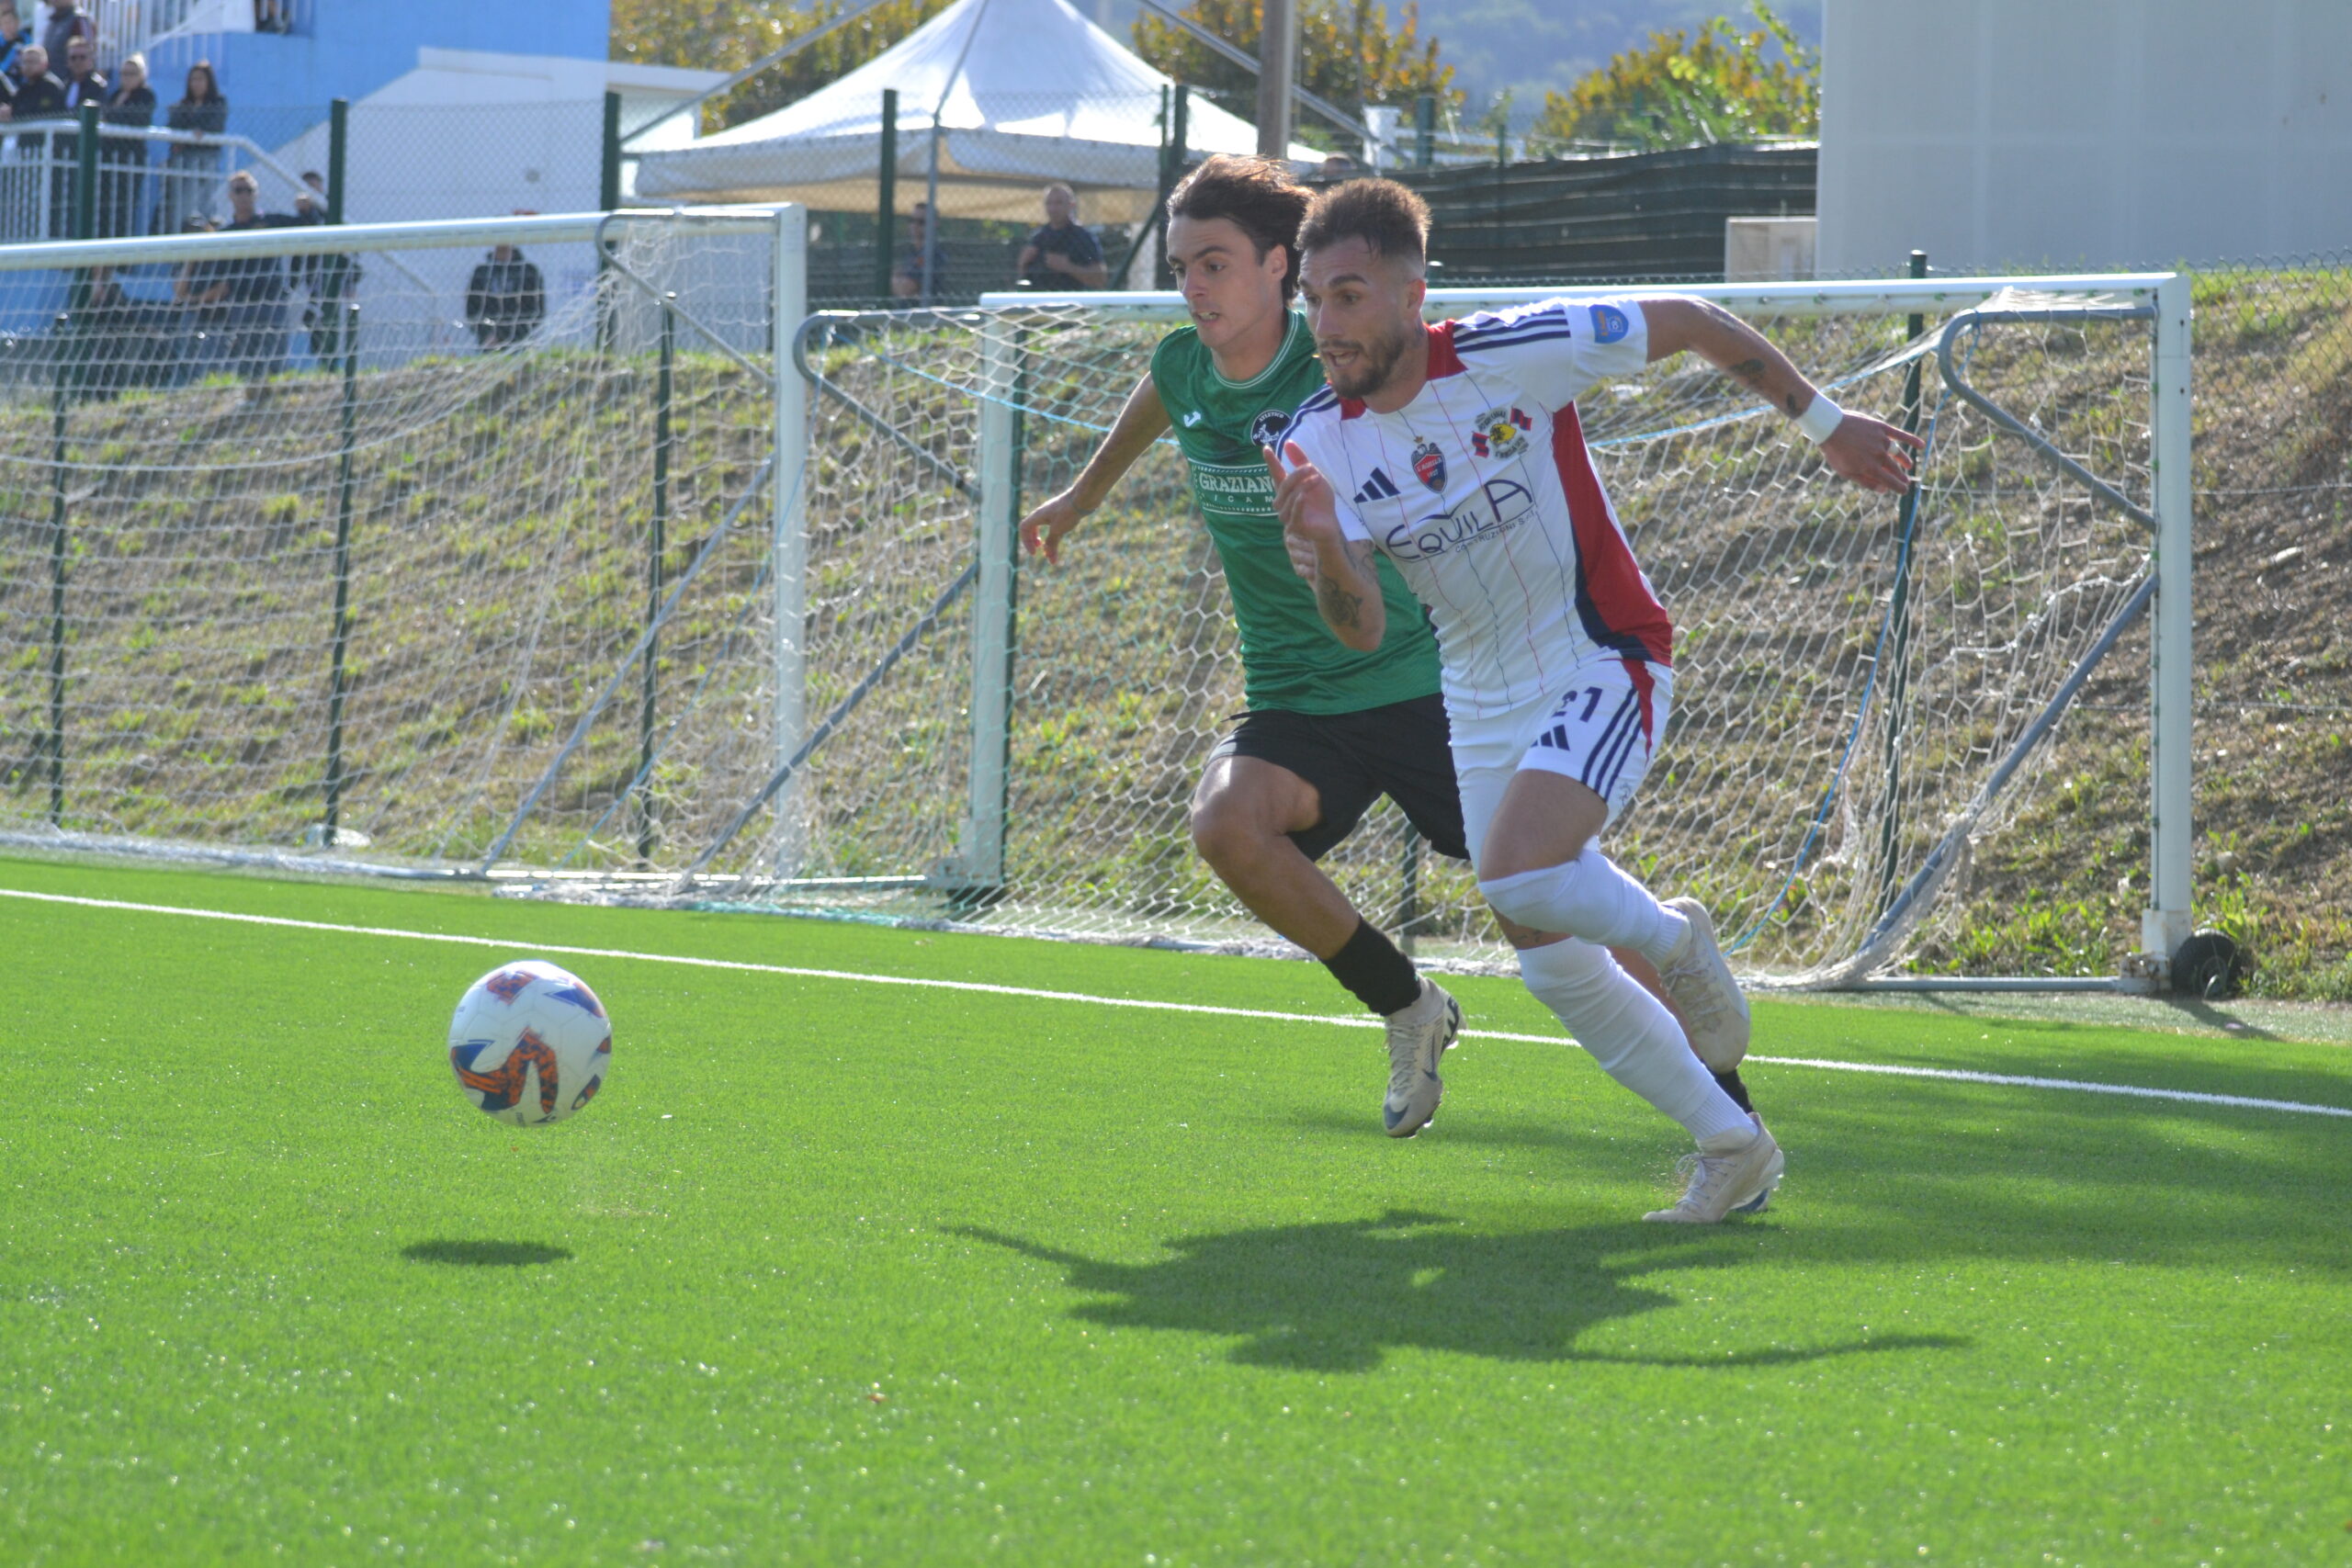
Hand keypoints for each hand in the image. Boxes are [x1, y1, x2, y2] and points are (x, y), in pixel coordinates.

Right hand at [1019, 490, 1087, 564]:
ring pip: (1044, 527)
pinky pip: (1054, 525)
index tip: (1035, 552)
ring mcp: (1052, 512)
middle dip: (1033, 540)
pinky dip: (1055, 535)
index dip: (1026, 542)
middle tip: (1038, 549)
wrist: (1083, 498)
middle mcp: (1043, 513)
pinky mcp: (1062, 513)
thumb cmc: (1068, 512)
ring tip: (1051, 552)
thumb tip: (1048, 555)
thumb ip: (1051, 543)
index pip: (1024, 528)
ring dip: (1046, 540)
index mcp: (1038, 515)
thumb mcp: (1058, 530)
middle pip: (1031, 527)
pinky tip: (1060, 539)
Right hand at [1265, 440, 1340, 582]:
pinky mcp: (1296, 527)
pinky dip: (1297, 504)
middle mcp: (1283, 503)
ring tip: (1315, 479)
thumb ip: (1301, 461)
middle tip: (1310, 467)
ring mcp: (1287, 515)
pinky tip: (1304, 496)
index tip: (1266, 448)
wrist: (1330, 524)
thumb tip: (1288, 442)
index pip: (1276, 474)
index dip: (1271, 462)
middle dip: (1296, 475)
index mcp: (1287, 490)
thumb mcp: (1314, 477)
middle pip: (1283, 486)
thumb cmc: (1320, 503)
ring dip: (1301, 487)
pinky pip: (1293, 515)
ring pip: (1287, 500)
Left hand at [1819, 411, 1925, 495]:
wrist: (1829, 427)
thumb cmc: (1835, 452)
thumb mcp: (1846, 472)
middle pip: (1894, 468)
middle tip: (1906, 480)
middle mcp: (1878, 455)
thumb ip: (1866, 482)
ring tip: (1908, 465)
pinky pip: (1900, 434)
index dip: (1899, 487)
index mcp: (1869, 468)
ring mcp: (1881, 440)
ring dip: (1904, 460)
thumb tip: (1883, 490)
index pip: (1890, 481)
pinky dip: (1911, 440)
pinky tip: (1921, 445)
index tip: (1904, 490)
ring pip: (1897, 453)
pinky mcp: (1881, 428)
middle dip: (1901, 476)